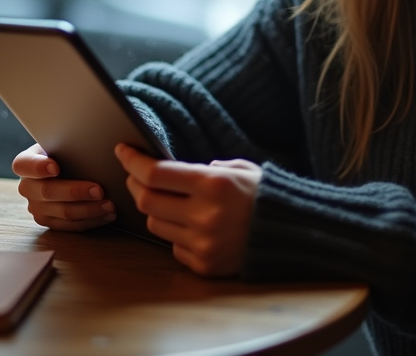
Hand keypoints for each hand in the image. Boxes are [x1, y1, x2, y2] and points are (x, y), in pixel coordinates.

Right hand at [11, 143, 116, 231]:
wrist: (62, 168)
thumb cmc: (64, 152)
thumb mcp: (61, 144)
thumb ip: (68, 145)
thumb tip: (91, 143)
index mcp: (24, 164)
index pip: (24, 165)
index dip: (38, 167)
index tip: (55, 167)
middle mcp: (27, 187)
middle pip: (48, 192)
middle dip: (76, 192)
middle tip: (99, 190)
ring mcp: (36, 207)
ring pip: (63, 212)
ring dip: (90, 210)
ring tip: (110, 204)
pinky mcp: (49, 221)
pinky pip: (70, 226)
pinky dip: (91, 221)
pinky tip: (106, 214)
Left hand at [115, 143, 261, 276]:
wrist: (292, 235)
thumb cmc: (263, 196)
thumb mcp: (239, 169)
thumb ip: (203, 168)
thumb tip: (169, 169)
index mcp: (213, 185)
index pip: (155, 173)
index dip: (133, 161)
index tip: (123, 151)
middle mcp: (205, 215)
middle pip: (147, 200)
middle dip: (136, 185)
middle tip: (136, 176)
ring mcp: (203, 243)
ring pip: (155, 224)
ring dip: (156, 210)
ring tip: (171, 202)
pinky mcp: (204, 265)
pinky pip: (173, 247)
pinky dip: (176, 235)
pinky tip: (190, 226)